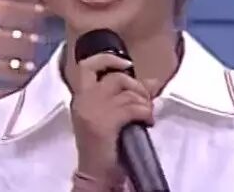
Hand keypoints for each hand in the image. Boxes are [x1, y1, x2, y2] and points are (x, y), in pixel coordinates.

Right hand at [70, 53, 156, 181]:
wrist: (95, 175)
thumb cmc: (104, 147)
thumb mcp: (112, 117)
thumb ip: (127, 96)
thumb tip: (152, 81)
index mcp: (81, 97)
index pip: (87, 66)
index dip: (107, 59)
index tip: (126, 64)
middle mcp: (83, 100)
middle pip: (116, 78)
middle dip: (137, 87)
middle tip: (145, 101)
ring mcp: (93, 110)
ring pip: (128, 93)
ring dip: (144, 103)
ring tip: (147, 115)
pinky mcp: (104, 122)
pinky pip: (133, 107)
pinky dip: (146, 113)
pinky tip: (147, 122)